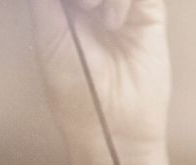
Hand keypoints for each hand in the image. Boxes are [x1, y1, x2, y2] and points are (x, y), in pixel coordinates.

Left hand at [27, 0, 170, 159]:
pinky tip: (114, 22)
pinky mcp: (149, 8)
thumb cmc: (73, 88)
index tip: (73, 5)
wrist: (113, 123)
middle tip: (80, 4)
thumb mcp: (48, 37)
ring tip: (90, 8)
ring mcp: (120, 0)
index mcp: (62, 2)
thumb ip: (46, 0)